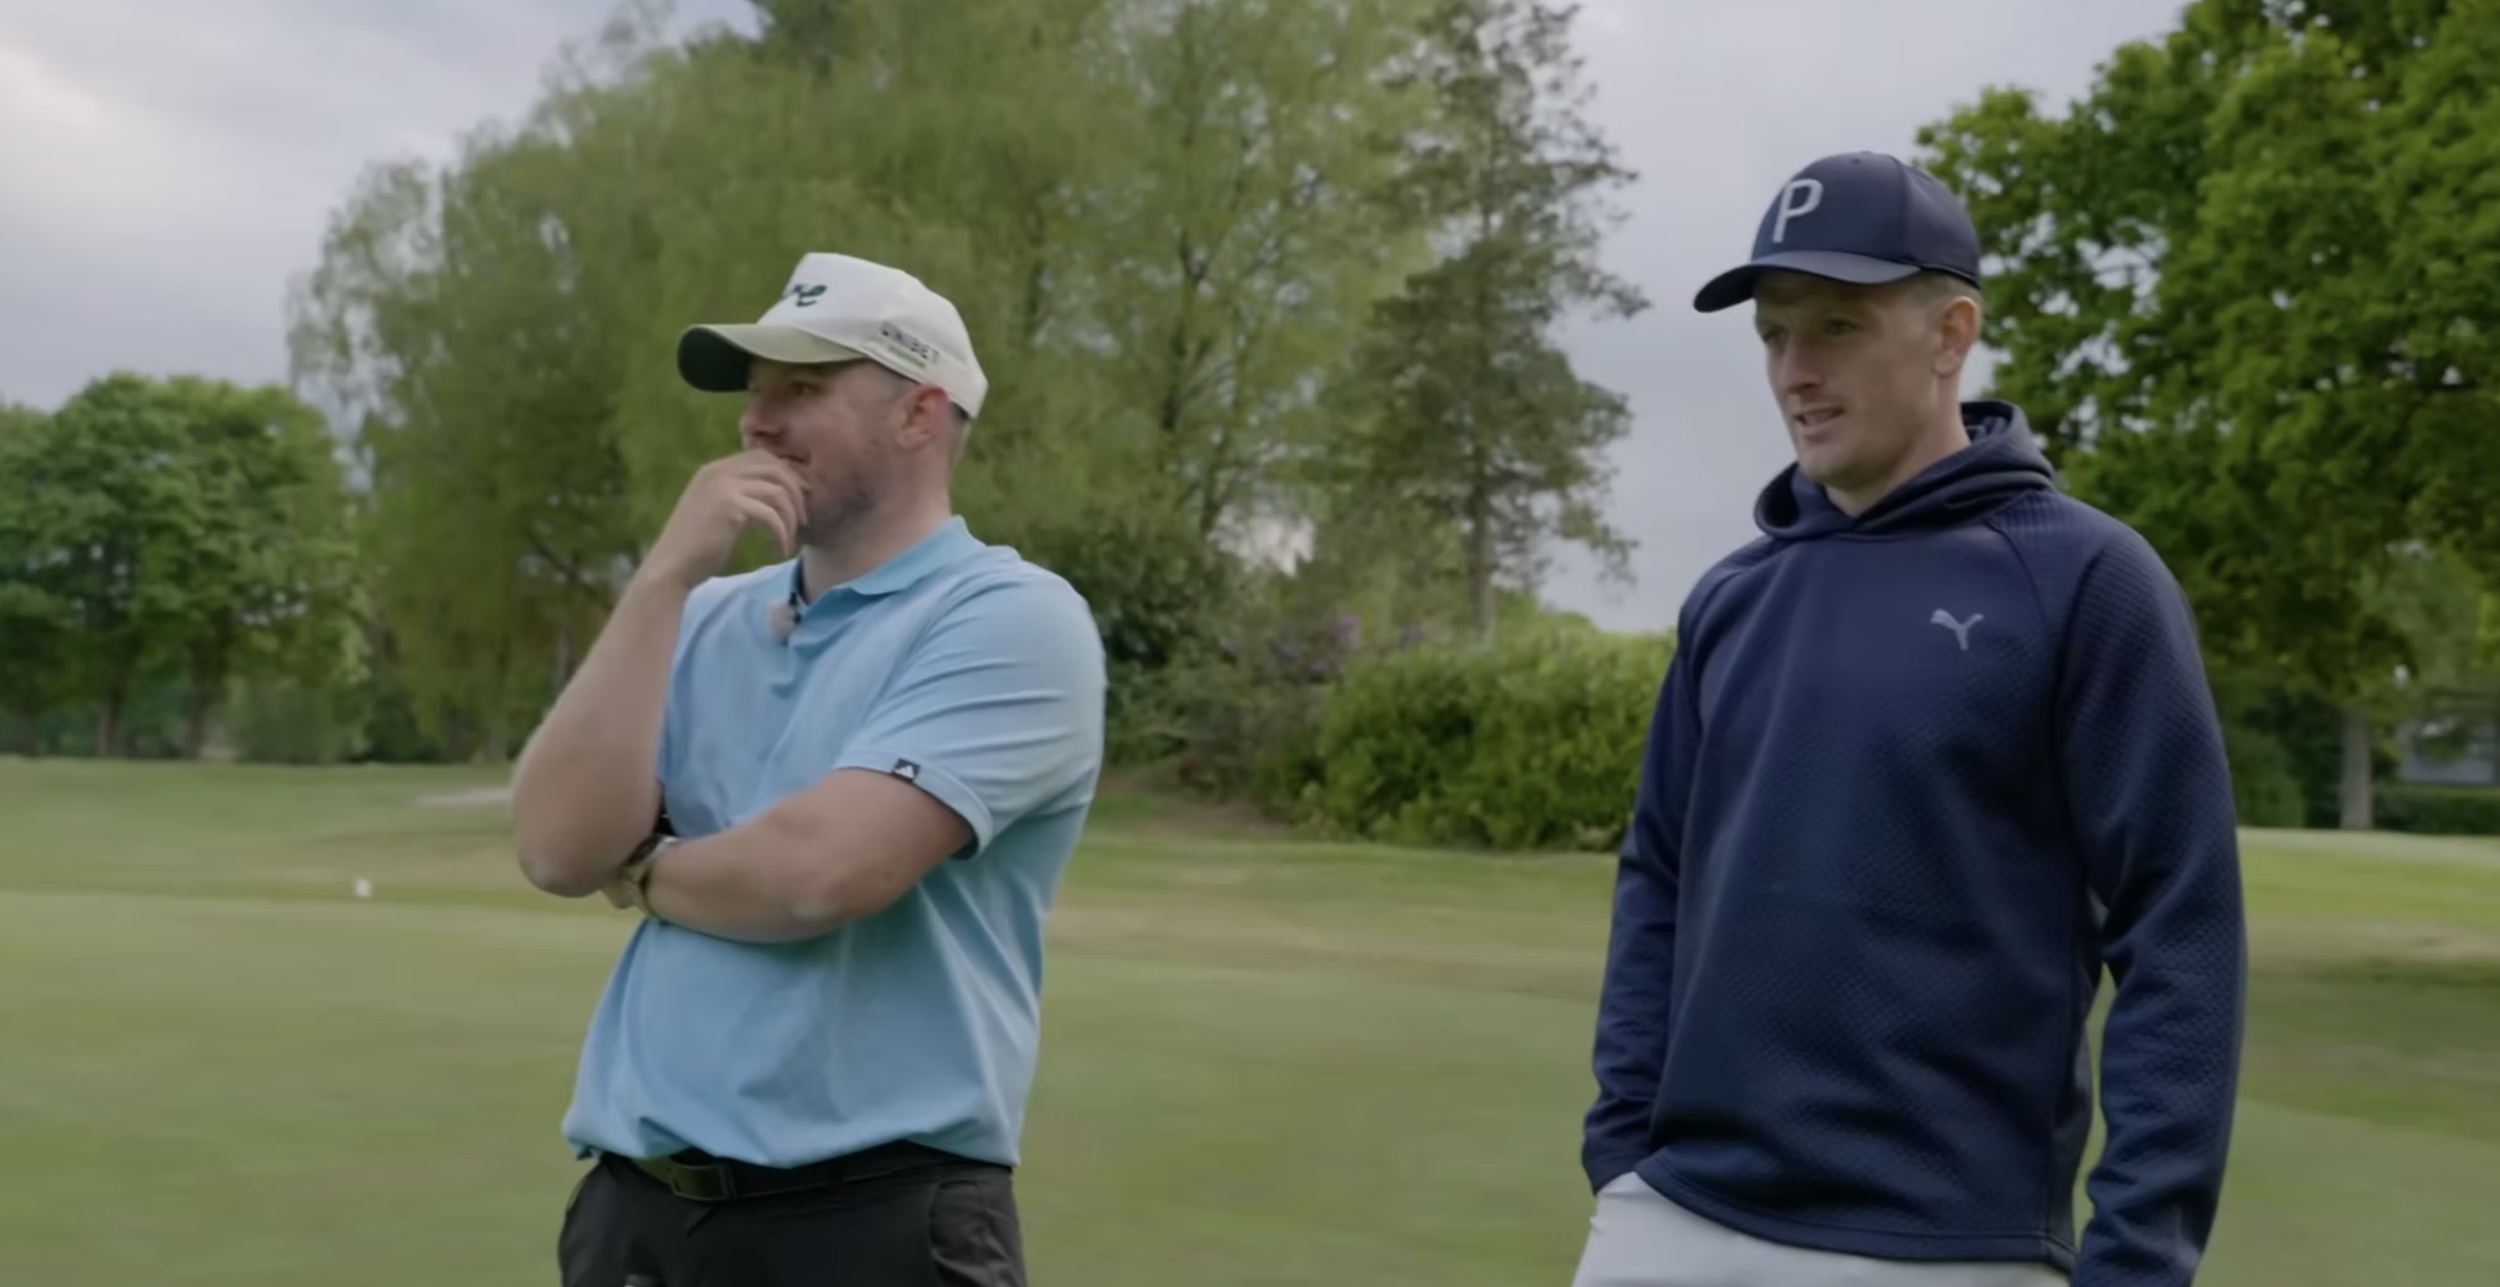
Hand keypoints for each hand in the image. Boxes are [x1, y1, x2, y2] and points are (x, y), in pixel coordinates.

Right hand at [641, 451, 808, 589]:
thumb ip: (739, 495)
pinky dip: (782, 534)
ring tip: (790, 540)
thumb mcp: (717, 510)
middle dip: (796, 493)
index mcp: (715, 469)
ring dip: (791, 518)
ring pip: (778, 491)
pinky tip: (780, 550)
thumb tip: (777, 492)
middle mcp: (718, 471)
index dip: (787, 475)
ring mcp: (723, 486)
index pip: (762, 457)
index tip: (800, 498)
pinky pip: (771, 515)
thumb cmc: (697, 546)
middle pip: (775, 468)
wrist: (672, 567)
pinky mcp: (729, 507)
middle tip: (803, 519)